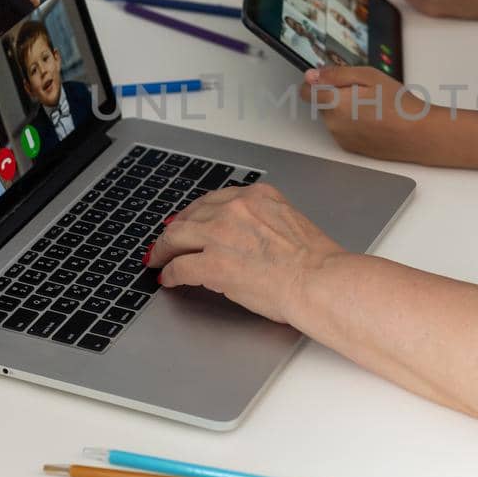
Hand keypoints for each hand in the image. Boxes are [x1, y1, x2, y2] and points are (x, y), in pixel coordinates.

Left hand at [147, 184, 346, 326]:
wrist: (318, 280)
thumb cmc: (315, 262)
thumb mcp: (290, 223)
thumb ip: (264, 221)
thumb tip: (246, 238)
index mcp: (258, 196)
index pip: (216, 199)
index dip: (198, 212)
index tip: (192, 219)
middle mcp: (236, 208)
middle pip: (191, 214)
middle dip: (176, 228)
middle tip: (167, 241)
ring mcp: (220, 234)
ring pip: (177, 235)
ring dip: (164, 248)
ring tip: (159, 258)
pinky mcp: (212, 264)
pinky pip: (180, 266)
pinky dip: (170, 273)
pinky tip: (169, 278)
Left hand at [300, 65, 433, 161]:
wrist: (417, 135)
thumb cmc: (398, 105)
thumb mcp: (369, 76)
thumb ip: (336, 74)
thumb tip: (312, 74)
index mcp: (335, 103)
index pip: (306, 92)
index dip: (314, 83)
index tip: (326, 79)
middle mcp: (333, 123)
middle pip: (322, 104)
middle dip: (336, 95)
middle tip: (364, 91)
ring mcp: (341, 138)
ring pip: (333, 117)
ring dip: (344, 110)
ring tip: (372, 107)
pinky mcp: (350, 148)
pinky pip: (343, 130)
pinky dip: (352, 123)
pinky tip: (373, 120)